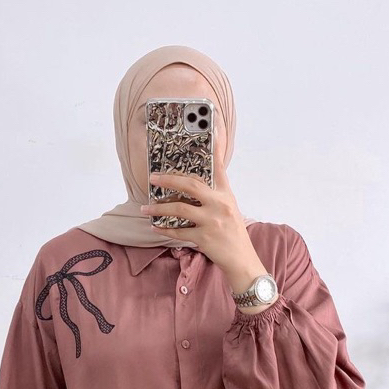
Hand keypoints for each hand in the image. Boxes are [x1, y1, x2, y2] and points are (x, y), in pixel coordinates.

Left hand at [138, 143, 266, 289]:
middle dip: (168, 179)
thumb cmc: (234, 235)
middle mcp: (220, 205)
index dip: (215, 147)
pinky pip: (178, 232)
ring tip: (145, 209)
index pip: (219, 167)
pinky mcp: (205, 238)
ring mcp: (212, 222)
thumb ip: (215, 197)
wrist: (243, 261)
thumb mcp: (229, 210)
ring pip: (179, 209)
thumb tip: (192, 188)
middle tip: (153, 178)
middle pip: (190, 185)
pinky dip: (164, 230)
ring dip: (158, 209)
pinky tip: (154, 227)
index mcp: (226, 195)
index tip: (212, 127)